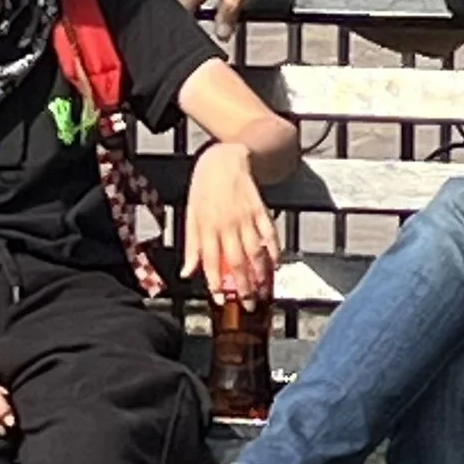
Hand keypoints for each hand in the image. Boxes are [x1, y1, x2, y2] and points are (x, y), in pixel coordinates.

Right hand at [177, 0, 276, 29]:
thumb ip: (227, 15)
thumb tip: (221, 36)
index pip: (181, 17)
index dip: (189, 32)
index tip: (199, 41)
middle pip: (181, 11)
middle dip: (193, 23)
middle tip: (208, 31)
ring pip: (185, 2)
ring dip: (195, 12)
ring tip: (212, 16)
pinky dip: (197, 2)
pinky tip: (210, 2)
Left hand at [183, 143, 279, 301]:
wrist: (225, 158)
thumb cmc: (204, 188)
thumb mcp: (191, 215)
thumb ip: (192, 246)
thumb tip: (186, 272)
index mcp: (207, 226)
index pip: (211, 260)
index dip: (215, 282)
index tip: (221, 299)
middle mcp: (227, 224)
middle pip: (237, 261)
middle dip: (243, 286)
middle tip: (249, 304)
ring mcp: (246, 217)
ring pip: (256, 251)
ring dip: (261, 274)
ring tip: (264, 292)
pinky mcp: (260, 210)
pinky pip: (270, 234)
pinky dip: (275, 251)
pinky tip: (277, 265)